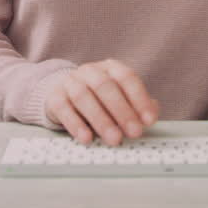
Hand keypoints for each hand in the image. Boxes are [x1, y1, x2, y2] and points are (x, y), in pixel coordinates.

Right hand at [44, 59, 159, 145]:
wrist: (61, 93)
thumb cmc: (97, 98)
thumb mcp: (119, 98)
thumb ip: (137, 104)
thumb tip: (153, 113)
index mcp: (109, 68)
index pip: (127, 78)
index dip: (139, 98)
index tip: (149, 120)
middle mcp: (89, 71)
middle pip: (105, 86)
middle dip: (122, 111)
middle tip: (134, 132)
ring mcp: (70, 82)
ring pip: (83, 96)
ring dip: (101, 119)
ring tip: (114, 139)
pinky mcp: (55, 97)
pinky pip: (63, 109)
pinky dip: (76, 124)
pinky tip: (87, 138)